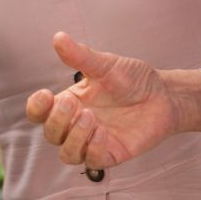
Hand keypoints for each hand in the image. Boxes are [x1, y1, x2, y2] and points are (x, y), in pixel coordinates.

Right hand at [25, 32, 179, 169]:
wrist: (164, 95)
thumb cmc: (133, 80)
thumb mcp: (106, 64)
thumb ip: (81, 56)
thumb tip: (59, 38)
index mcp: (70, 102)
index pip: (39, 112)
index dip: (36, 108)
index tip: (46, 95)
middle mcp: (77, 124)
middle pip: (50, 134)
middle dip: (57, 120)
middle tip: (74, 103)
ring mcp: (93, 141)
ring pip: (66, 153)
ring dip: (73, 137)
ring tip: (89, 117)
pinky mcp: (111, 153)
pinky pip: (92, 161)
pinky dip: (93, 149)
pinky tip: (103, 133)